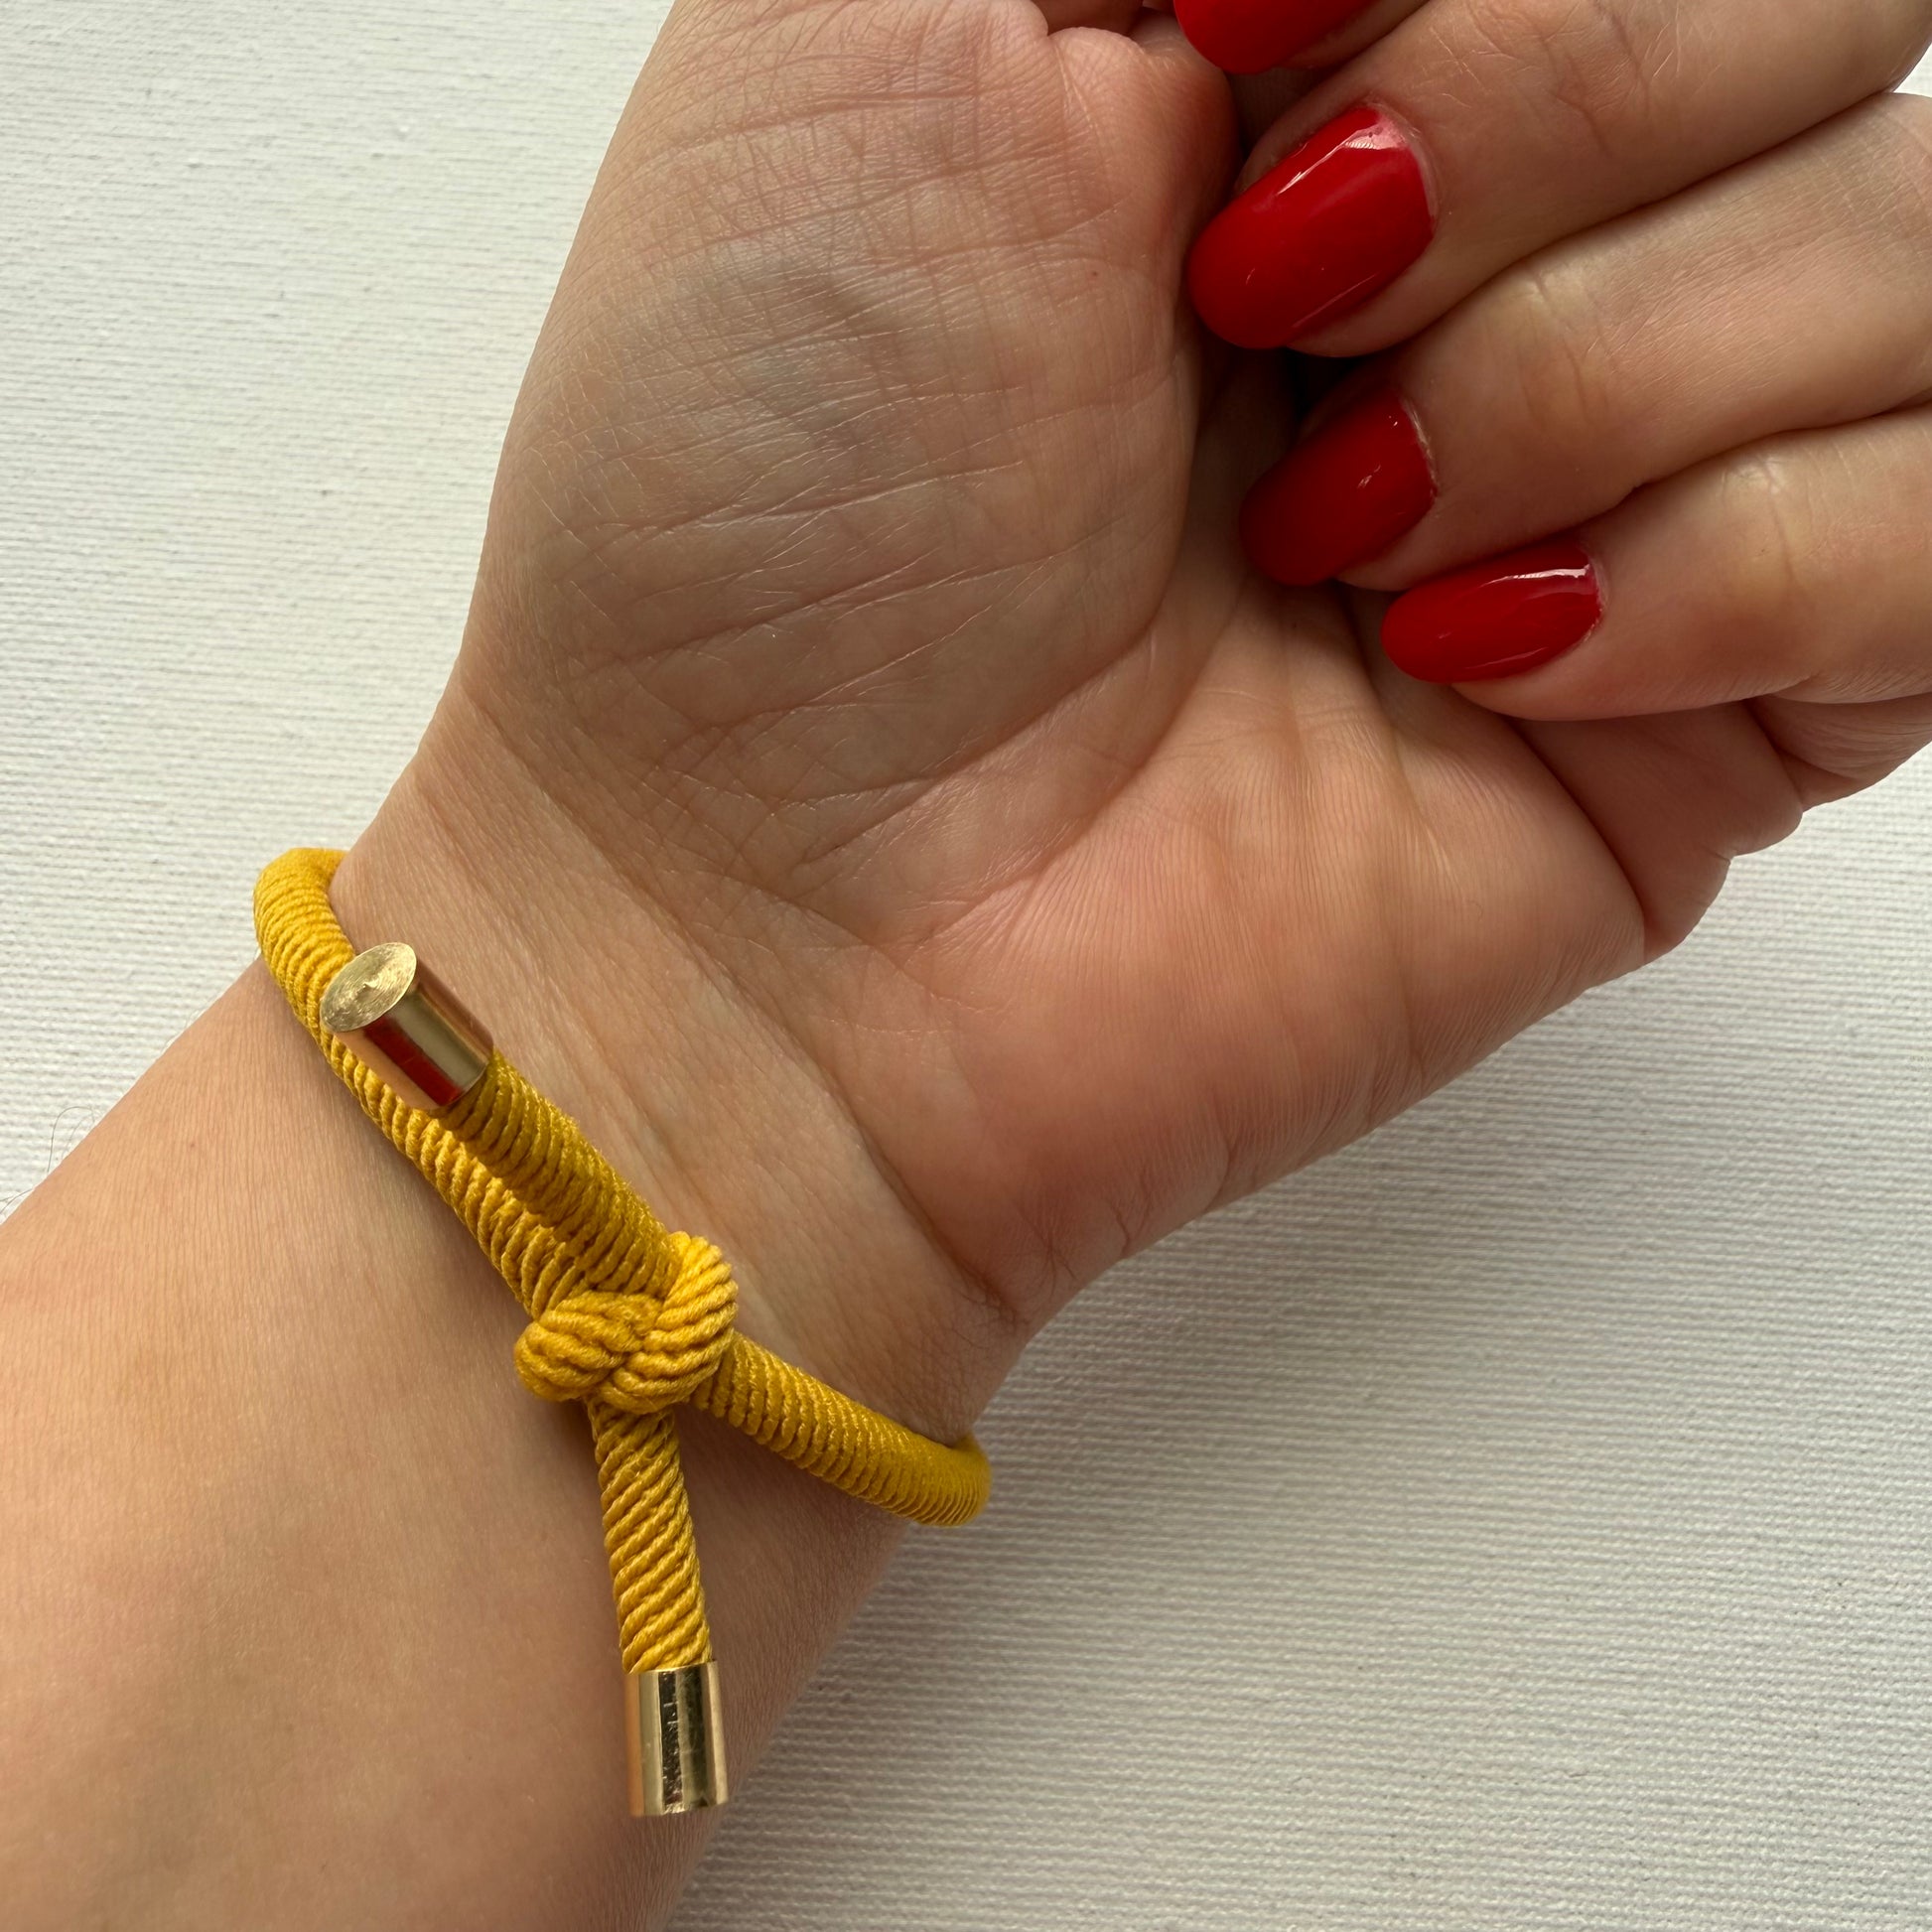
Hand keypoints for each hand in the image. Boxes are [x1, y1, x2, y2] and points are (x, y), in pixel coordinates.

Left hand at [348, 0, 1931, 1438]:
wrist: (772, 914)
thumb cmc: (767, 494)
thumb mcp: (897, 28)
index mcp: (1331, 48)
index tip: (1234, 54)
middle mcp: (1513, 246)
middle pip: (1828, 22)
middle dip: (1545, 125)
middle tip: (1266, 327)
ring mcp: (1631, 485)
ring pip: (1911, 254)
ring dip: (1590, 377)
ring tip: (1331, 547)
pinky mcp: (1709, 717)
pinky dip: (1729, 565)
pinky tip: (1479, 656)